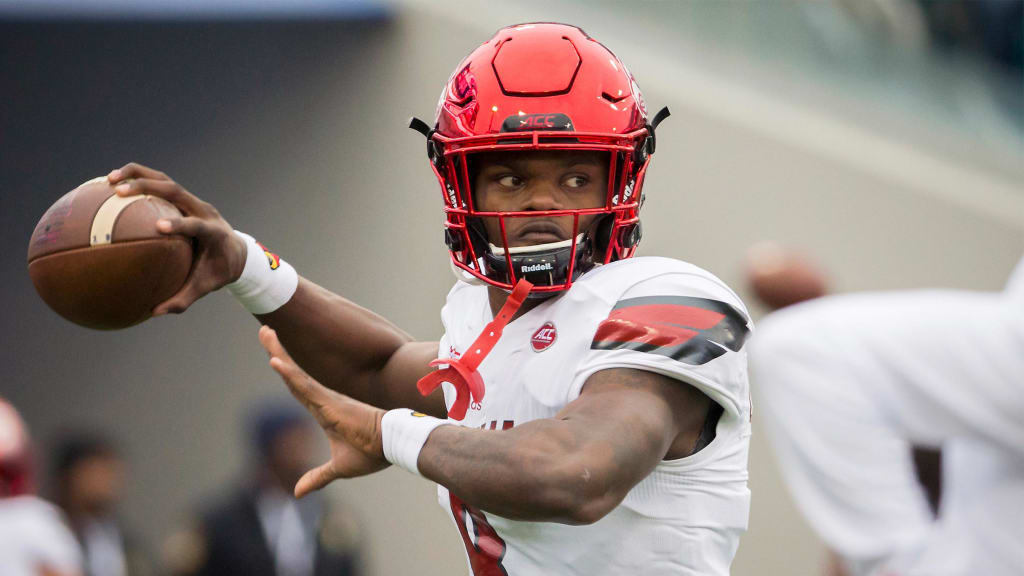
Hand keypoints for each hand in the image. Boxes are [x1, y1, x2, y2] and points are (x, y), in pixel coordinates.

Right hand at [107, 162, 247, 314]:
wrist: (236, 251)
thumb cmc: (219, 271)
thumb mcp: (206, 287)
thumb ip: (183, 299)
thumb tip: (155, 312)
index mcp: (213, 232)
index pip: (197, 224)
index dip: (180, 224)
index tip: (158, 228)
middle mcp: (204, 210)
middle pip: (176, 190)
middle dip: (147, 187)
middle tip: (117, 192)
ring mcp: (193, 201)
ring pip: (165, 180)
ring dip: (137, 175)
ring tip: (108, 179)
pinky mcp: (184, 199)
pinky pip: (160, 184)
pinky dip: (138, 180)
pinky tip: (111, 185)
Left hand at [258, 325, 389, 496]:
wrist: (394, 445)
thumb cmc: (372, 452)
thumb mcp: (338, 468)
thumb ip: (317, 477)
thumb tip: (298, 492)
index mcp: (324, 410)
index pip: (298, 387)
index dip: (286, 371)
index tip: (274, 354)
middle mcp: (323, 400)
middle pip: (293, 373)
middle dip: (278, 351)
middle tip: (264, 330)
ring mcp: (325, 399)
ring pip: (295, 374)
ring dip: (278, 353)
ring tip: (265, 332)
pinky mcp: (330, 402)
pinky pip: (305, 385)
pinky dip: (289, 373)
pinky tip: (275, 361)